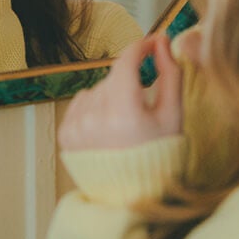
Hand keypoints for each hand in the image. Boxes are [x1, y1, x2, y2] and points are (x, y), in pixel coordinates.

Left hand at [58, 35, 182, 151]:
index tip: (151, 43)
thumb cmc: (159, 156)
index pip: (126, 62)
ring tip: (125, 122)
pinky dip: (95, 107)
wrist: (133, 196)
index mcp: (124, 114)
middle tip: (143, 100)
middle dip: (130, 79)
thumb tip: (163, 42)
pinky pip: (82, 102)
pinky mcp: (66, 134)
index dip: (141, 48)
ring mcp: (77, 127)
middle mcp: (95, 119)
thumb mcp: (173, 115)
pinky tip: (109, 127)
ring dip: (113, 94)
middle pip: (113, 76)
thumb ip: (170, 74)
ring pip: (98, 88)